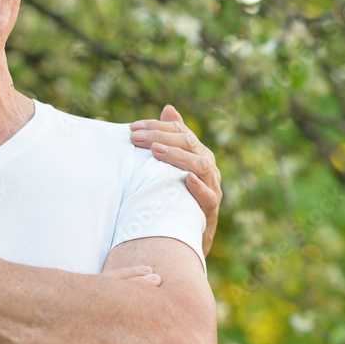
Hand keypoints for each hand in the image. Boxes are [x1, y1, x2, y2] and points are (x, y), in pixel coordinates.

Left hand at [129, 105, 220, 256]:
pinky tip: (185, 179)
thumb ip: (171, 138)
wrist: (183, 234)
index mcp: (198, 153)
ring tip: (156, 151)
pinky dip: (198, 187)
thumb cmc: (175, 194)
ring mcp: (212, 188)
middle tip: (136, 138)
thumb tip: (168, 108)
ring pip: (201, 166)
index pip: (180, 132)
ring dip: (178, 157)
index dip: (156, 127)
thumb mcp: (170, 166)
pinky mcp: (210, 211)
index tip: (132, 128)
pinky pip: (208, 197)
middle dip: (161, 138)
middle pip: (189, 145)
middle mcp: (208, 168)